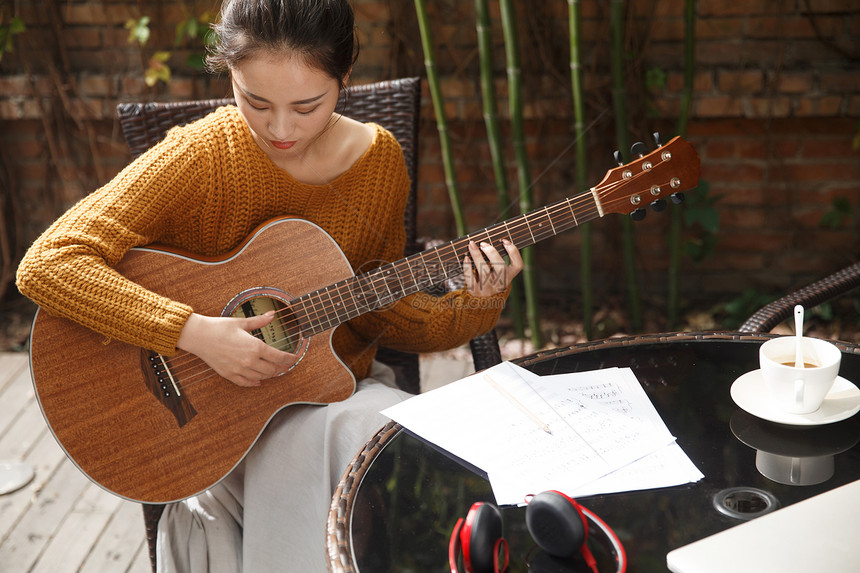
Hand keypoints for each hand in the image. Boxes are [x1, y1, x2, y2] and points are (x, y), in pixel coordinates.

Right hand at [177, 311, 296, 386]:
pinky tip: (258, 381)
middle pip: (272, 369)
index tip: (295, 358)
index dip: (290, 358)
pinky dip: (254, 383)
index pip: (279, 357)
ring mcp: (239, 369)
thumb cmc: (219, 327)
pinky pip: (246, 383)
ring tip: (275, 371)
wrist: (199, 336)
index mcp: (255, 347)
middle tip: (287, 365)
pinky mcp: (229, 374)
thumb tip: (272, 314)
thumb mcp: (242, 322)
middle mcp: (249, 361)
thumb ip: (260, 321)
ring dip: (270, 375)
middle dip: (282, 368)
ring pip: (261, 377)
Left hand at [463, 239, 522, 296]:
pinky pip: (471, 279)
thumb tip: (487, 242)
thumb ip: (496, 260)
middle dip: (492, 253)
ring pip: (484, 272)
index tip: (504, 241)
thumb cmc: (488, 280)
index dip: (513, 252)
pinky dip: (467, 267)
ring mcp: (488, 289)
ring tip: (472, 246)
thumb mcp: (496, 272)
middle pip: (501, 268)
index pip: (518, 265)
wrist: (479, 302)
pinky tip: (466, 258)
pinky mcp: (475, 292)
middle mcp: (500, 284)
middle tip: (483, 244)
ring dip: (477, 256)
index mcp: (509, 277)